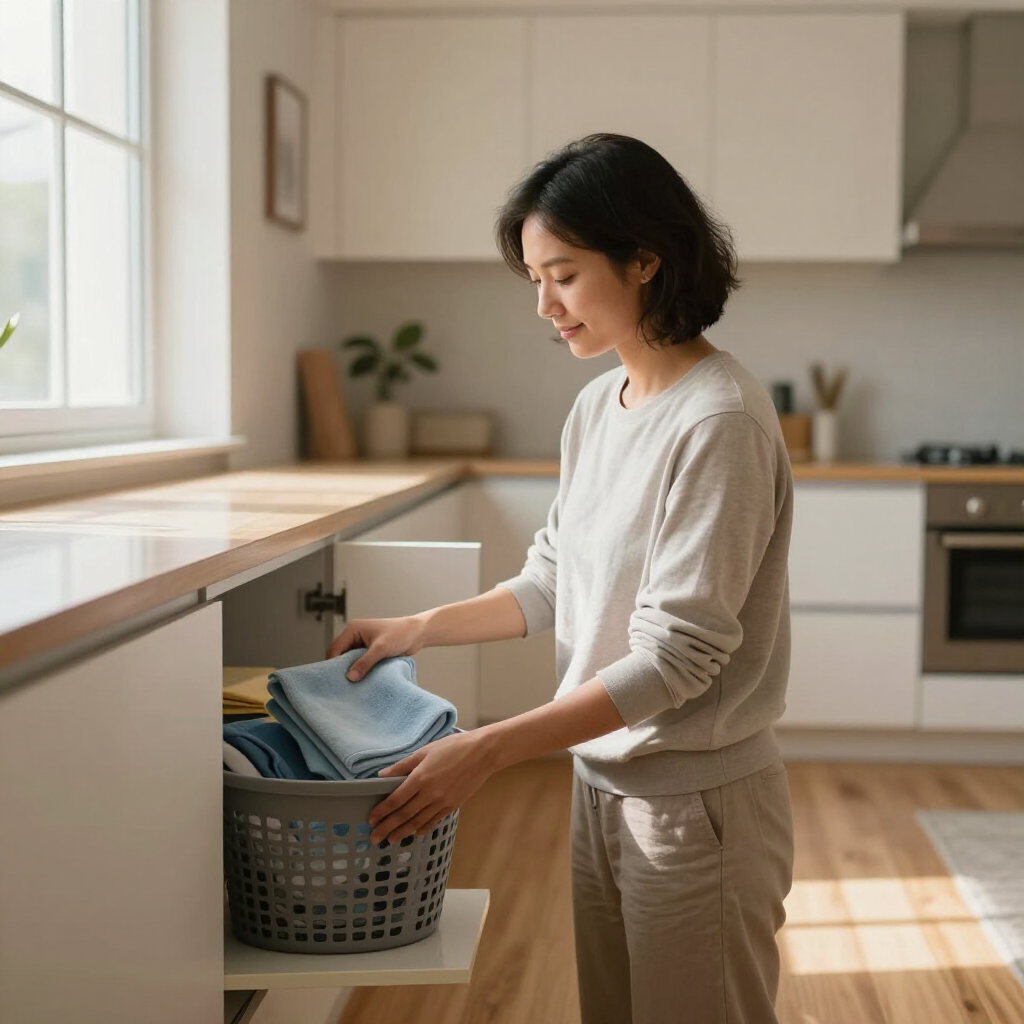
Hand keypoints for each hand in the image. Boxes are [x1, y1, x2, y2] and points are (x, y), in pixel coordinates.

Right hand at [326, 615, 424, 679]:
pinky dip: (360, 671)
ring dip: (352, 671)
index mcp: (353, 629)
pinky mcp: (370, 652)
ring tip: (351, 685)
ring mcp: (362, 645)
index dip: (333, 663)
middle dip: (341, 668)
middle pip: (340, 655)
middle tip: (342, 684)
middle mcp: (355, 636)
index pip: (335, 648)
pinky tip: (361, 681)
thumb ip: (365, 662)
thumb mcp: (381, 648)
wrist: (418, 633)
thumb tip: (350, 676)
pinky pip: (360, 663)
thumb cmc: (401, 633)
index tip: (334, 679)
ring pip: (350, 661)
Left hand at [368, 730, 495, 845]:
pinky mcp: (453, 806)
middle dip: (387, 827)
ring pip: (418, 821)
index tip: (371, 820)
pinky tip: (416, 833)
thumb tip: (382, 776)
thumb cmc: (453, 747)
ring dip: (403, 832)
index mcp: (420, 778)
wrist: (482, 753)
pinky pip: (434, 820)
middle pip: (404, 814)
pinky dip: (423, 828)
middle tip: (374, 838)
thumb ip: (403, 766)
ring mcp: (442, 802)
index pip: (395, 799)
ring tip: (391, 840)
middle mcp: (429, 794)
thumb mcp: (425, 751)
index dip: (382, 811)